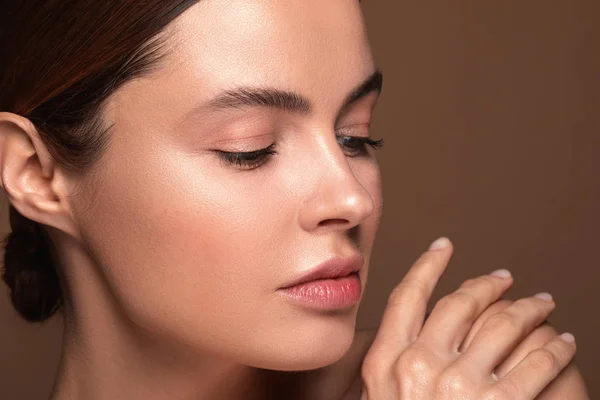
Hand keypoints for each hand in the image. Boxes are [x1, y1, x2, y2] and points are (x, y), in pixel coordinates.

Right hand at [360, 237, 576, 398]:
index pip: (407, 297)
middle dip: (486, 285)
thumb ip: (389, 366)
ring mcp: (459, 386)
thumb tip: (408, 334)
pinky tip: (563, 343)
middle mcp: (419, 365)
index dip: (427, 266)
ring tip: (542, 303)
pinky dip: (555, 349)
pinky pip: (536, 364)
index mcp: (386, 362)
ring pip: (504, 325)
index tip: (444, 247)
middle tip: (504, 279)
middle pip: (459, 303)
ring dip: (530, 309)